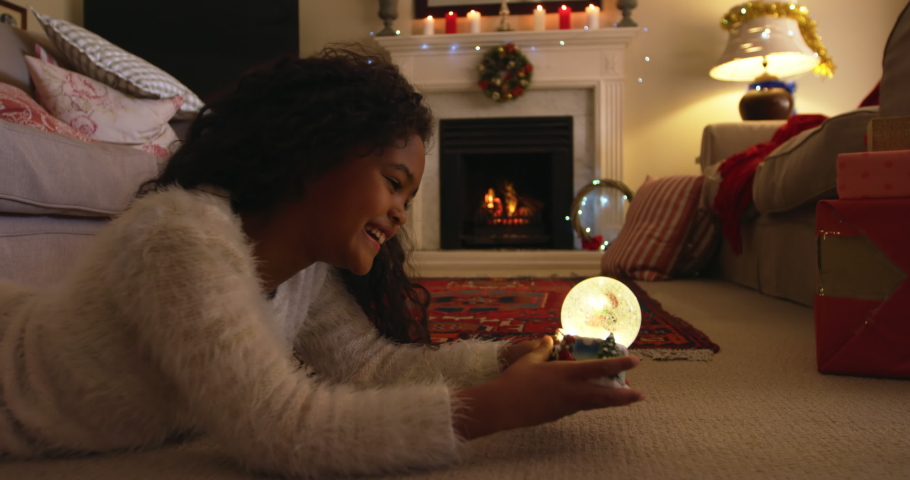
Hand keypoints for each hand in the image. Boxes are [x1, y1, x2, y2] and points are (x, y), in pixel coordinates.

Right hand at [453, 337, 644, 438]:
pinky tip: (592, 399)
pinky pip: (580, 406)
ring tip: (626, 398)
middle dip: (625, 396)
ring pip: (595, 403)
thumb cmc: (515, 380)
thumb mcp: (528, 360)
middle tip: (641, 395)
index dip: (618, 364)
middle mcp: (571, 391)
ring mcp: (567, 405)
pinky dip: (591, 402)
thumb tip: (550, 339)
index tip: (636, 360)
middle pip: (605, 395)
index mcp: (566, 373)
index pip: (598, 368)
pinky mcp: (559, 414)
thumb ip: (542, 349)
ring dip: (611, 401)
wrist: (503, 406)